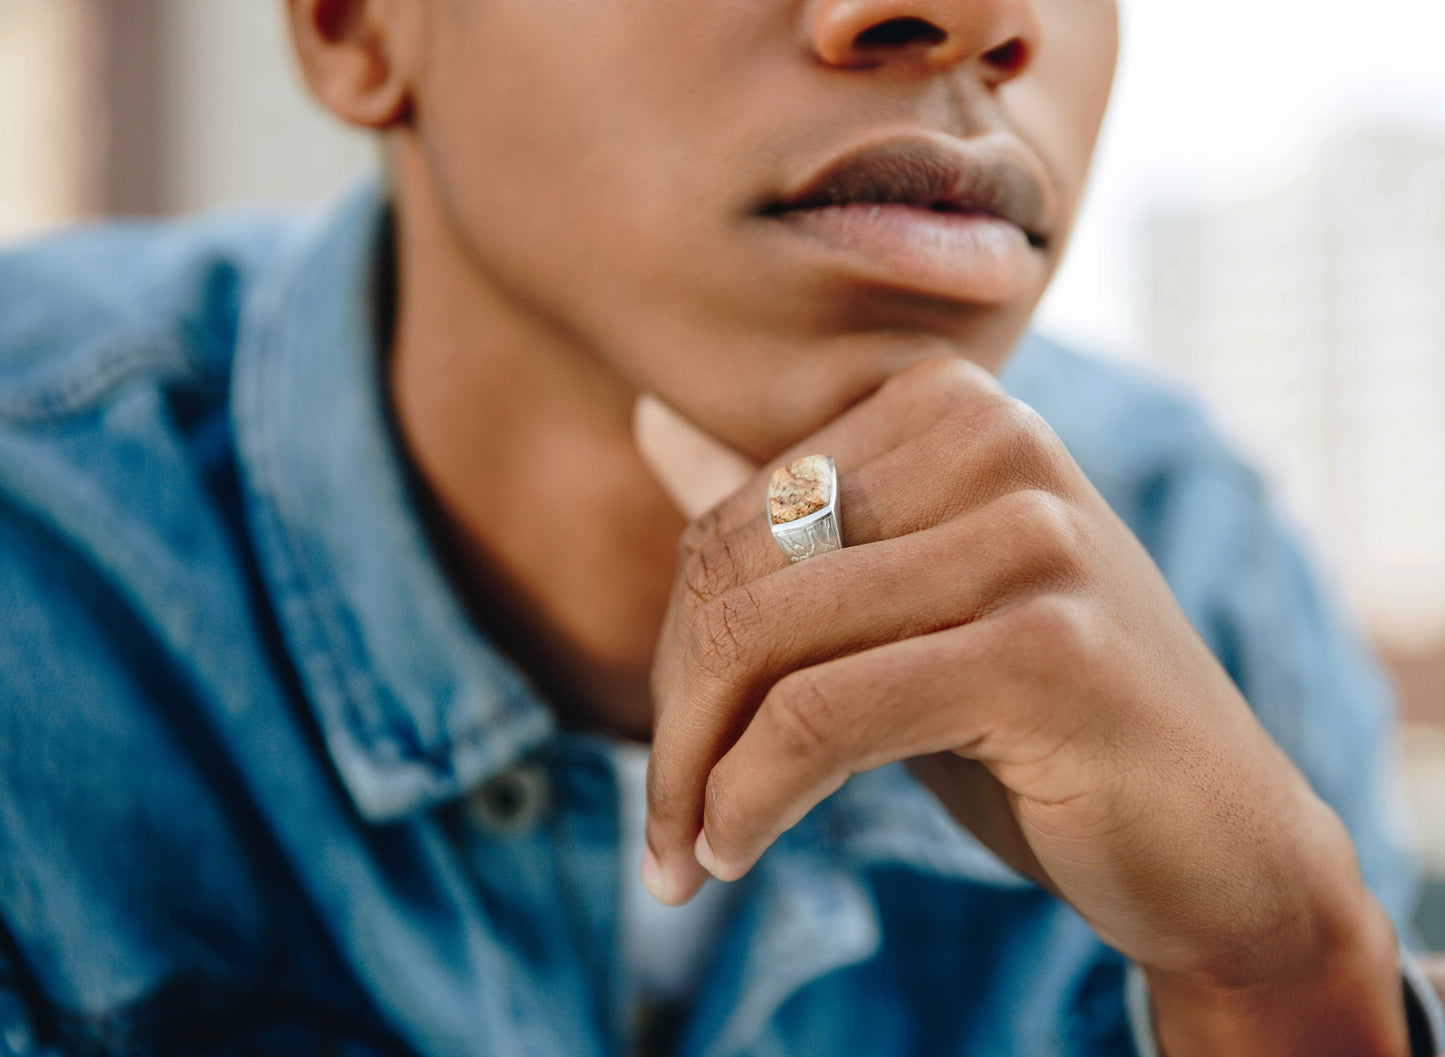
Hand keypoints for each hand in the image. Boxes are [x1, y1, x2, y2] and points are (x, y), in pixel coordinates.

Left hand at [635, 357, 1407, 1054]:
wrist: (1221, 839)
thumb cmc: (1041, 718)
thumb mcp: (903, 606)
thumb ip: (790, 516)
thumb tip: (655, 420)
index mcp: (954, 407)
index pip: (735, 510)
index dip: (677, 643)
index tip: (676, 744)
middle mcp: (997, 441)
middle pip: (737, 568)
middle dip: (676, 712)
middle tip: (664, 818)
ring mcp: (1032, 539)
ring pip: (763, 639)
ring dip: (695, 769)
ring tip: (684, 852)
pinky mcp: (1046, 650)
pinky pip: (820, 718)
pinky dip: (750, 798)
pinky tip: (732, 852)